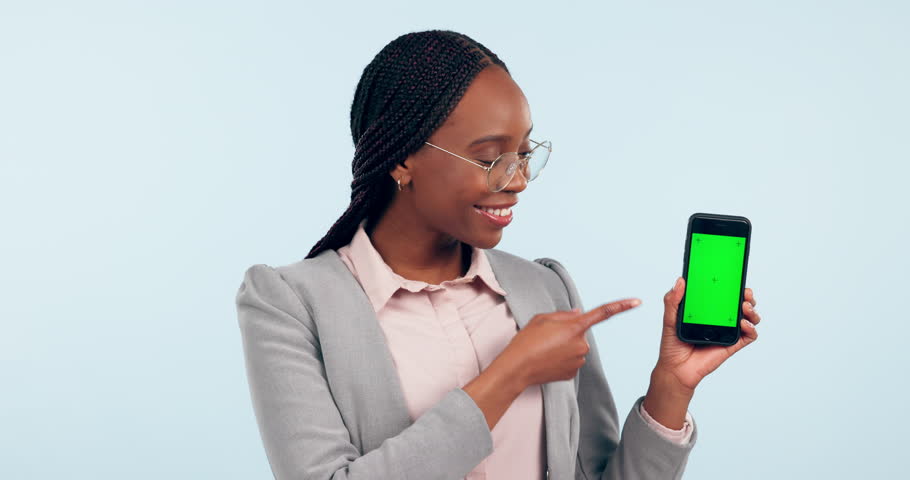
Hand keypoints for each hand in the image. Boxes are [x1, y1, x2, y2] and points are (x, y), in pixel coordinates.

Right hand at [501, 298, 641, 387]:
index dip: (622, 306)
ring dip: (563, 347)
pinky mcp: (573, 373)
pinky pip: (571, 361)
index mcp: (575, 327)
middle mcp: (582, 344)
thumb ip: (563, 315)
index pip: (603, 313)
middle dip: (567, 333)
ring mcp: (579, 361)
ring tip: (544, 350)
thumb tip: (577, 314)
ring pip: (575, 348)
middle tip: (546, 338)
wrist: (518, 368)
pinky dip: (561, 360)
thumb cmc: (527, 341)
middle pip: (579, 333)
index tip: (638, 301)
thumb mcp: (542, 318)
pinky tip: (547, 361)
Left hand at [655, 277, 760, 393]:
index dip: (732, 286)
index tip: (735, 277)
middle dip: (747, 296)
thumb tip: (680, 281)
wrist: (676, 368)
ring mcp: (727, 332)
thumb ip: (672, 301)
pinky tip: (743, 324)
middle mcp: (720, 320)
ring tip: (745, 306)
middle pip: (741, 304)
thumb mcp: (670, 319)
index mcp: (707, 311)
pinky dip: (751, 328)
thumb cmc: (672, 344)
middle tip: (745, 292)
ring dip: (752, 310)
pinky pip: (749, 336)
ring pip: (749, 318)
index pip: (723, 295)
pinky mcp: (732, 345)